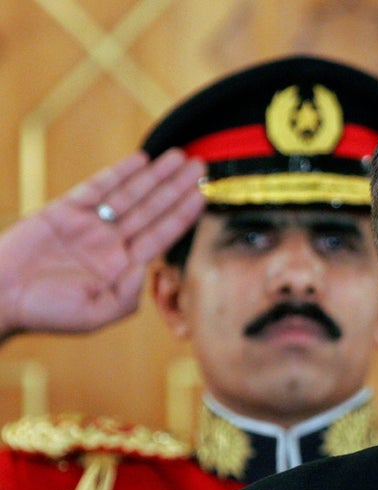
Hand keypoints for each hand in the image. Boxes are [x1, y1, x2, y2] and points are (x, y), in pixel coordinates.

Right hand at [0, 149, 204, 340]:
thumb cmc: (45, 311)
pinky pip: (98, 187)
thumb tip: (145, 267)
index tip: (203, 195)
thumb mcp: (95, 315)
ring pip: (131, 194)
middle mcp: (111, 243)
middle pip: (153, 209)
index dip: (183, 214)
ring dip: (156, 175)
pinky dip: (119, 173)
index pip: (162, 235)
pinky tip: (141, 160)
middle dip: (177, 187)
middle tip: (201, 166)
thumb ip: (127, 297)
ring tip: (180, 157)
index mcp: (122, 266)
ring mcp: (90, 224)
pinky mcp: (65, 210)